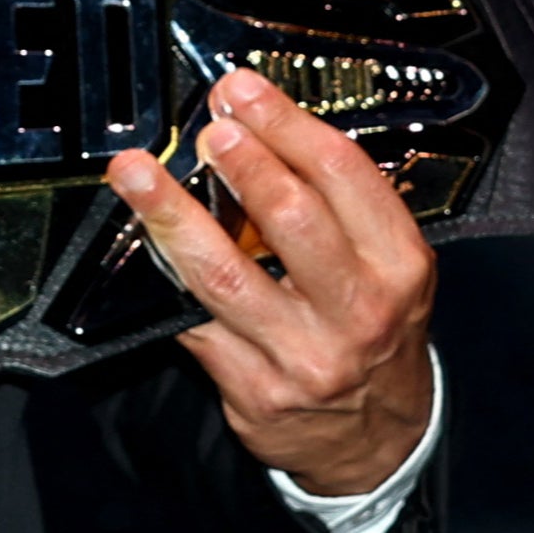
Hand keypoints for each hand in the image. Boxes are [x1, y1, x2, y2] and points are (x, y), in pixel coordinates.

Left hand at [105, 66, 438, 498]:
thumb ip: (335, 207)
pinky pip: (195, 323)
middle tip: (206, 129)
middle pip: (289, 217)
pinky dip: (164, 281)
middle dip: (239, 162)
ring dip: (172, 215)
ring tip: (135, 173)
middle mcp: (358, 309)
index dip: (285, 124)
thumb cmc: (375, 332)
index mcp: (398, 263)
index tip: (242, 92)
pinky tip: (138, 245)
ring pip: (225, 273)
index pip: (341, 174)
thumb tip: (255, 131)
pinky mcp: (256, 390)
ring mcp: (304, 355)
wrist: (378, 441)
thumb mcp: (385, 267)